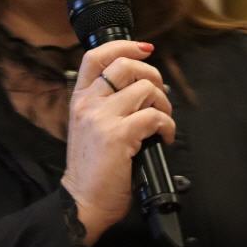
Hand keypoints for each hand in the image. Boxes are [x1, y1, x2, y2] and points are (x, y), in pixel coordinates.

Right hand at [60, 40, 174, 245]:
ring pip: (144, 88)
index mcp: (79, 99)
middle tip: (159, 92)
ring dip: (163, 102)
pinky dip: (167, 125)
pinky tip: (164, 137)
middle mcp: (88, 103)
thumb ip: (104, 104)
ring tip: (163, 119)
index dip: (123, 45)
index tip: (144, 48)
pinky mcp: (118, 135)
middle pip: (124, 65)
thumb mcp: (88, 126)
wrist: (83, 201)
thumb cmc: (91, 168)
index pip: (95, 56)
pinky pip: (154, 116)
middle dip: (151, 74)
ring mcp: (102, 118)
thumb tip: (139, 86)